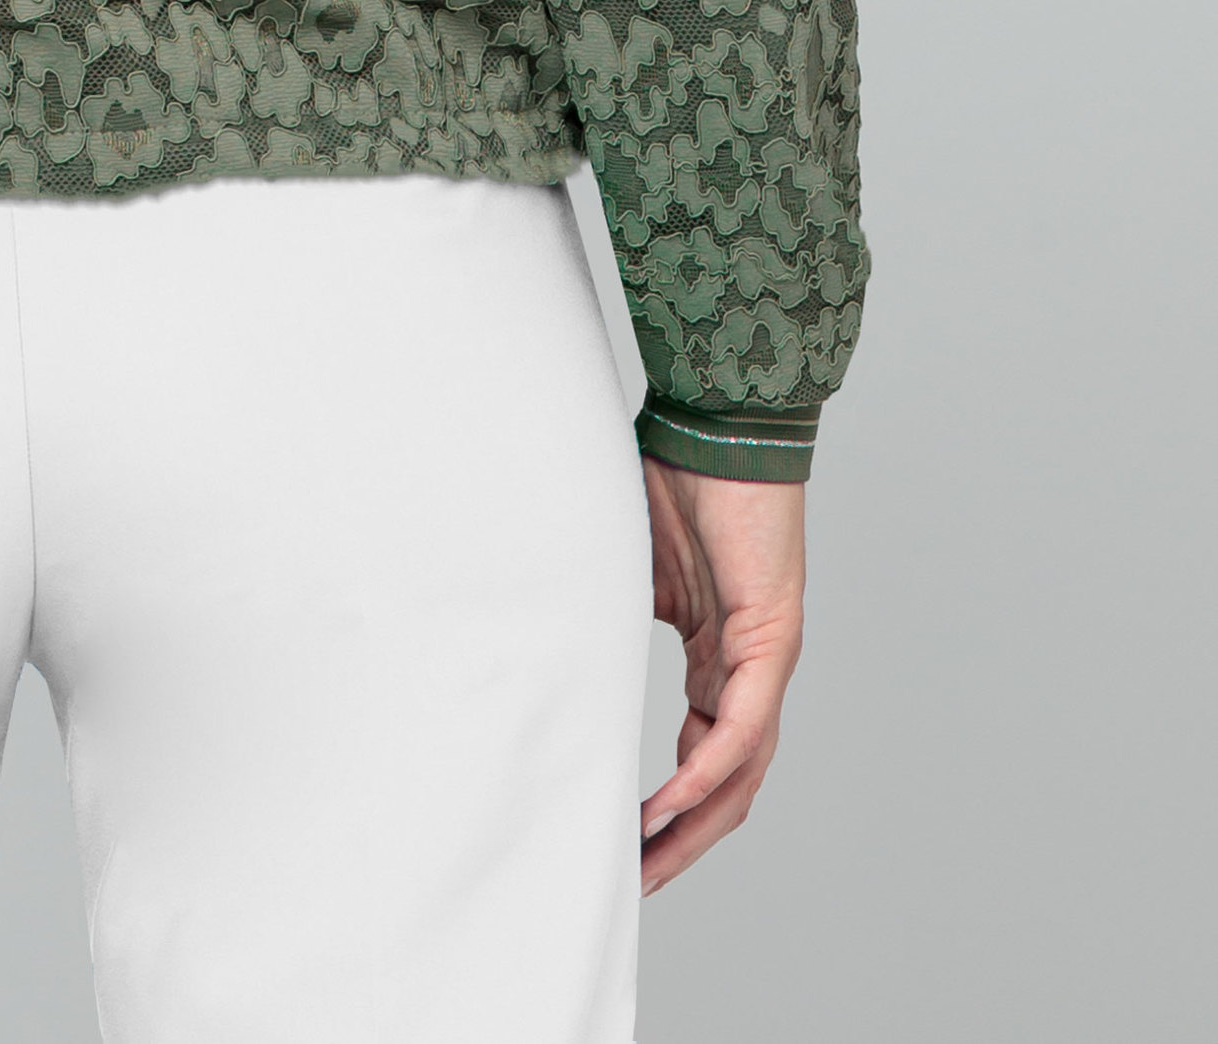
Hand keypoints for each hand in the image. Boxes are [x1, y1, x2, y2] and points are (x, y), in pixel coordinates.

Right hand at [639, 458, 806, 894]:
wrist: (716, 429)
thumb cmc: (670, 481)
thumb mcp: (623, 571)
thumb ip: (601, 620)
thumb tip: (541, 646)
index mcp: (720, 658)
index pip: (702, 756)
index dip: (668, 809)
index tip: (620, 842)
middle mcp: (750, 672)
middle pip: (728, 785)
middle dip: (681, 842)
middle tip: (633, 883)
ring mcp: (767, 661)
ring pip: (741, 773)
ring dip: (694, 826)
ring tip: (646, 864)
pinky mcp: (773, 643)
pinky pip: (741, 730)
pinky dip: (705, 772)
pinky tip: (668, 804)